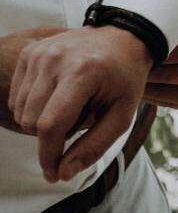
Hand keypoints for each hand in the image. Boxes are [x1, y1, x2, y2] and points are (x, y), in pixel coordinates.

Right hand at [8, 26, 152, 182]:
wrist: (125, 38)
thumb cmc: (126, 78)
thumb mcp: (123, 115)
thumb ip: (95, 146)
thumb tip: (63, 173)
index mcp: (82, 73)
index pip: (51, 125)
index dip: (49, 155)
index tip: (54, 174)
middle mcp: (55, 60)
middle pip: (31, 122)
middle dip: (51, 136)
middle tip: (79, 122)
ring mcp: (39, 53)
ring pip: (20, 111)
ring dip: (42, 120)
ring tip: (72, 105)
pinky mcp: (30, 52)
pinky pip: (17, 96)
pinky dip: (34, 106)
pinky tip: (59, 95)